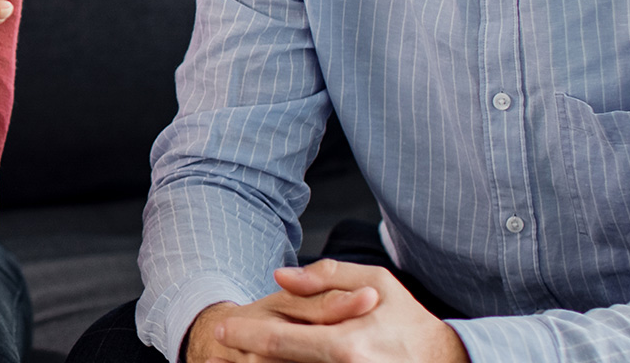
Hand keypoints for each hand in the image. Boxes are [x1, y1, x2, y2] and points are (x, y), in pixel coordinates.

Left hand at [195, 261, 469, 362]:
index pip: (280, 341)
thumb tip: (280, 275)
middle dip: (245, 359)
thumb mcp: (377, 284)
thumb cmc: (410, 323)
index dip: (246, 335)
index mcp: (347, 345)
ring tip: (235, 361)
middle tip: (219, 352)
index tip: (222, 327)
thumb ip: (327, 277)